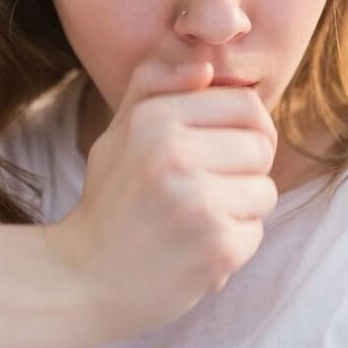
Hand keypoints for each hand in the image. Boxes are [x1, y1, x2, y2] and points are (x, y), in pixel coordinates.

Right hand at [42, 55, 277, 344]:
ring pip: (265, 190)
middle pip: (261, 145)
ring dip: (240, 209)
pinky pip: (256, 232)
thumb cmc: (111, 202)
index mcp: (154, 119)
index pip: (246, 104)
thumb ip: (154, 87)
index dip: (244, 128)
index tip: (223, 151)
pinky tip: (195, 248)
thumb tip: (204, 66)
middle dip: (243, 170)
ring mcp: (199, 201)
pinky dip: (232, 245)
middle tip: (206, 190)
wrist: (81, 281)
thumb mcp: (119, 133)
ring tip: (198, 220)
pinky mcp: (217, 247)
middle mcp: (175, 154)